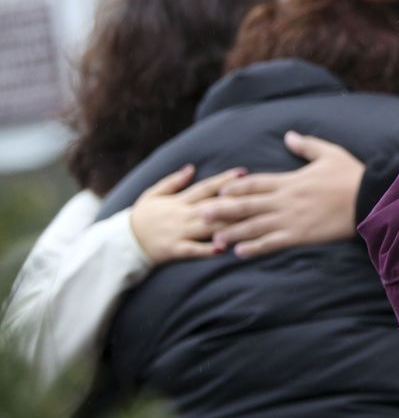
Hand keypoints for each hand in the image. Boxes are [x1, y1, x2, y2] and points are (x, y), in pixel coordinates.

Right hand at [129, 164, 245, 262]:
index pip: (206, 187)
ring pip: (206, 227)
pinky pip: (192, 249)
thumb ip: (174, 181)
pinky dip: (206, 249)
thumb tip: (191, 167)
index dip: (224, 180)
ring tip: (247, 223)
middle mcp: (182, 215)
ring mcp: (178, 232)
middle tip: (256, 198)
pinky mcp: (174, 249)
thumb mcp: (154, 193)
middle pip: (212, 206)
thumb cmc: (143, 216)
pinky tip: (223, 249)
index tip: (243, 173)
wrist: (124, 241)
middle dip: (234, 202)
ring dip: (226, 225)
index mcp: (180, 200)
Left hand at [205, 132, 364, 257]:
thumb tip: (288, 135)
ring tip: (214, 239)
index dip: (236, 186)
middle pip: (247, 205)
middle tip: (201, 215)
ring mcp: (291, 218)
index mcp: (291, 180)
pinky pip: (273, 242)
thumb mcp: (329, 153)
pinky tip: (240, 252)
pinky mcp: (301, 235)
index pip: (256, 182)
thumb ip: (306, 145)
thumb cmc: (352, 175)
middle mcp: (286, 199)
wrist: (369, 198)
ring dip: (233, 232)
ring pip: (255, 226)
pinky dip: (255, 248)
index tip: (219, 189)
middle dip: (223, 210)